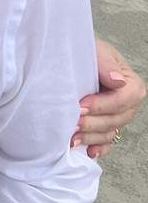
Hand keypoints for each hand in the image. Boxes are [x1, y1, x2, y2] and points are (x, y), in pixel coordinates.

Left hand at [73, 37, 144, 157]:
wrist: (74, 58)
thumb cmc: (87, 52)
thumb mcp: (97, 50)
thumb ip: (106, 64)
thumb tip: (118, 80)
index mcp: (131, 85)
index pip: (122, 100)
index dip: (102, 105)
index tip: (80, 106)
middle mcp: (128, 105)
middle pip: (115, 120)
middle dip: (92, 123)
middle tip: (71, 123)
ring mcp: (117, 117)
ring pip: (109, 132)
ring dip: (90, 137)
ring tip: (71, 138)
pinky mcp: (104, 126)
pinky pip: (106, 142)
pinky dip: (98, 148)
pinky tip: (87, 151)